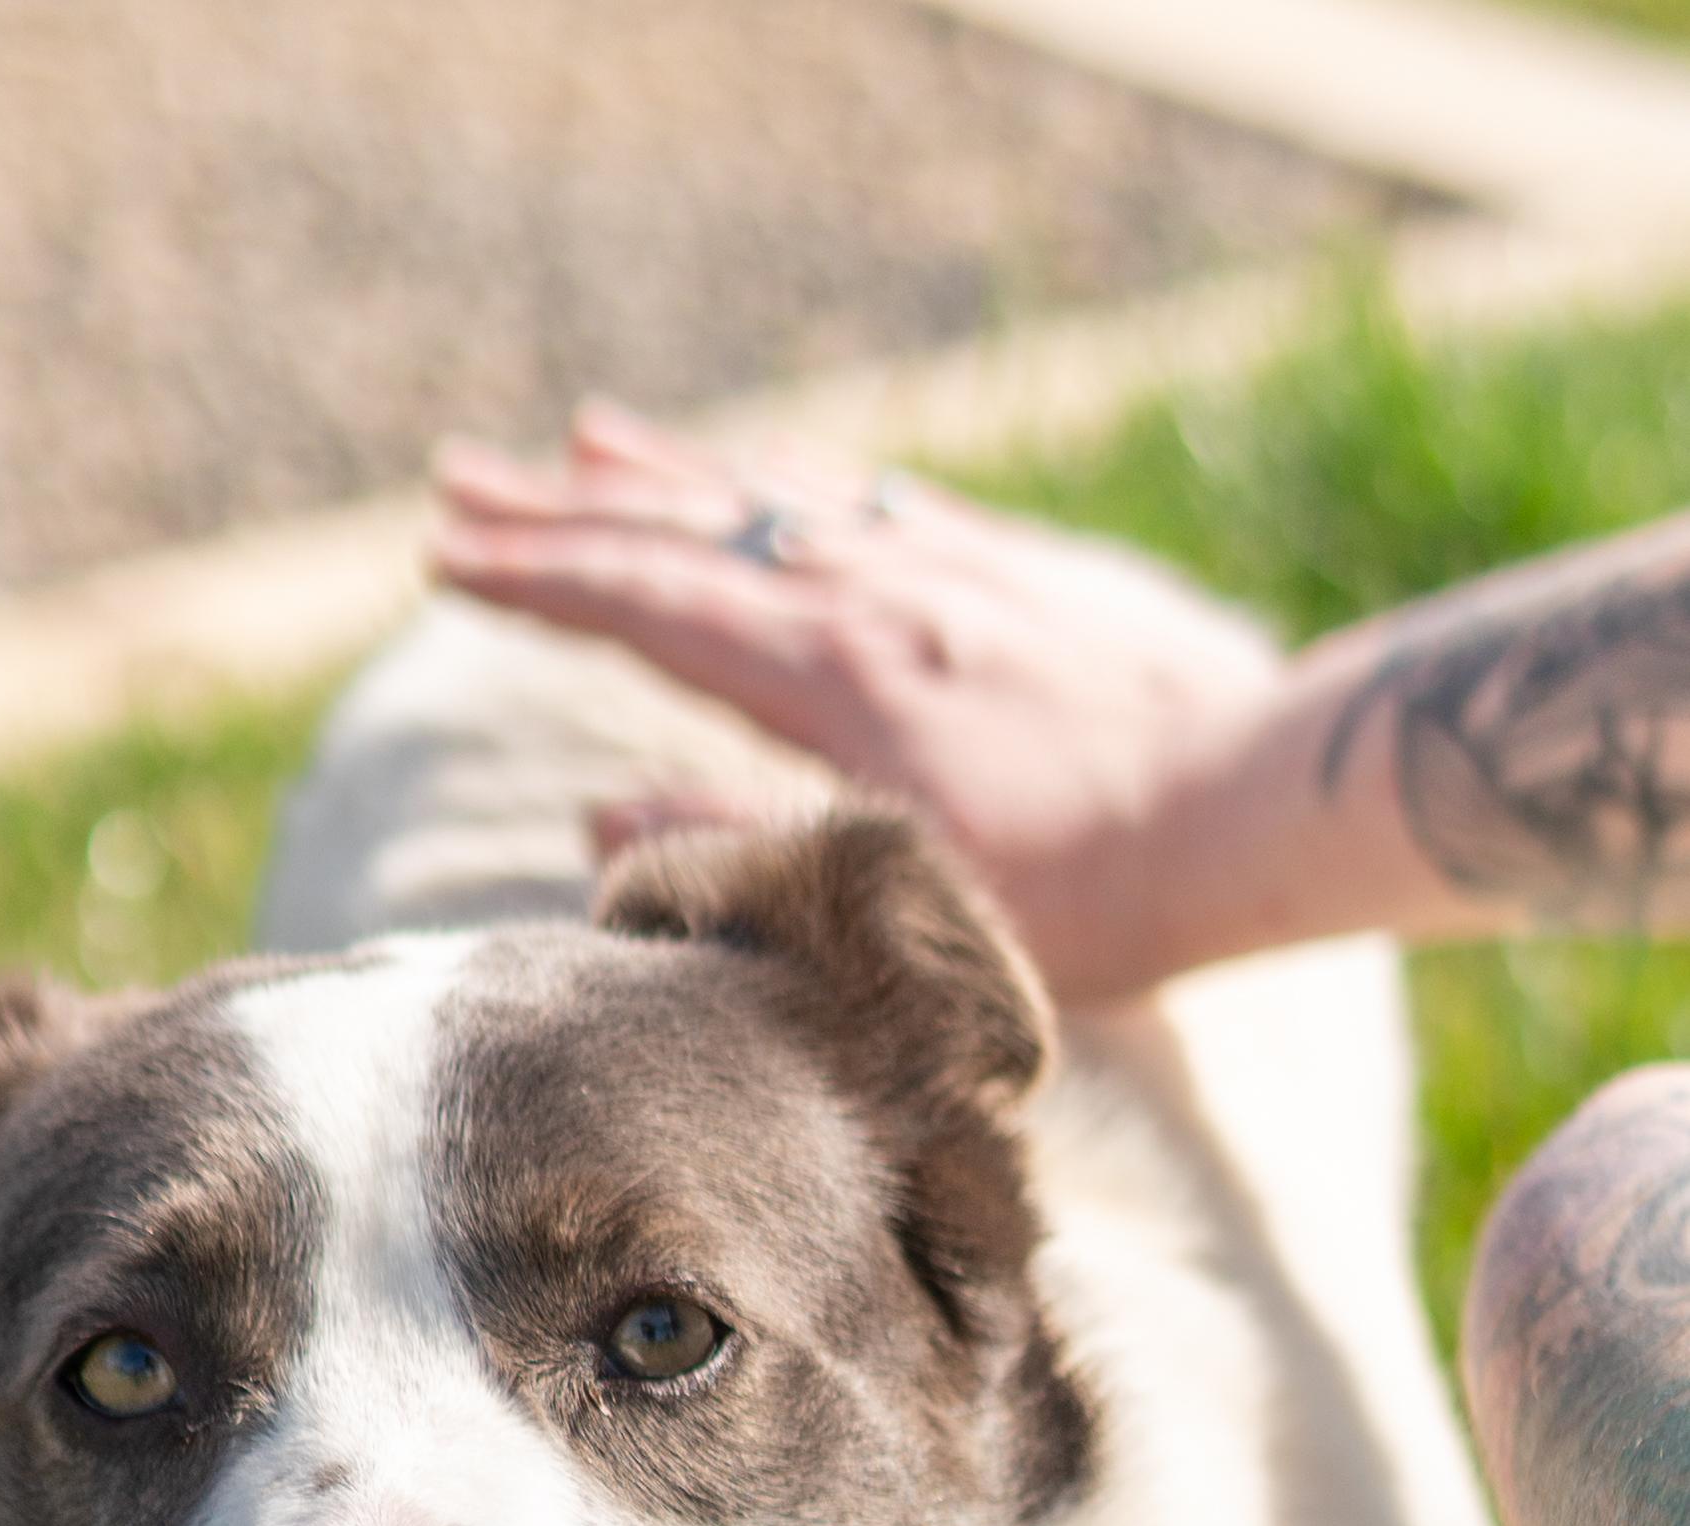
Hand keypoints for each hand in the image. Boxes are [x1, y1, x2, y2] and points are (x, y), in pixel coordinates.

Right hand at [432, 401, 1282, 1002]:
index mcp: (839, 679)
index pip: (652, 605)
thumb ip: (736, 846)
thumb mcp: (891, 902)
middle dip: (566, 511)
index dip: (541, 581)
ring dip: (671, 473)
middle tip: (460, 484)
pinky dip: (797, 480)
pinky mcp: (1021, 569)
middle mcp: (883, 597)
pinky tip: (765, 470)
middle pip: (692, 535)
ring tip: (582, 441)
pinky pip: (877, 500)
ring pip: (779, 500)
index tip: (447, 561)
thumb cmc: (1093, 892)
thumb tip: (596, 806)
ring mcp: (952, 570)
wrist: (1260, 803)